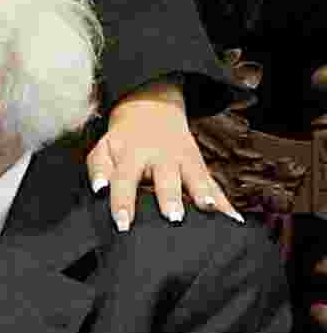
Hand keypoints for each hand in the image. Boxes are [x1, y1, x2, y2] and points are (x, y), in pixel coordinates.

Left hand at [86, 80, 241, 230]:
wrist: (150, 107)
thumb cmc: (123, 140)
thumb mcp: (104, 147)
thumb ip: (98, 168)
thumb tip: (99, 190)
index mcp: (133, 155)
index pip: (124, 180)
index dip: (123, 203)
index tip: (123, 225)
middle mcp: (161, 157)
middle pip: (166, 178)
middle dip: (170, 197)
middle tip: (173, 218)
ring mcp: (184, 159)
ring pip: (196, 177)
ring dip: (203, 193)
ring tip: (209, 209)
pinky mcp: (199, 164)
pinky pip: (213, 184)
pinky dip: (225, 202)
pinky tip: (234, 220)